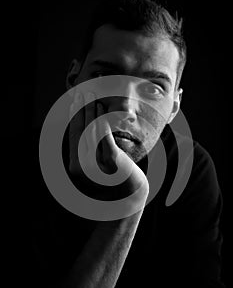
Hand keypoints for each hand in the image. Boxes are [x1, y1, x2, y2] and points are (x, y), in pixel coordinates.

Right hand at [69, 90, 148, 204]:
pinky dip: (101, 119)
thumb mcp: (95, 163)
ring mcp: (95, 163)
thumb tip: (83, 127)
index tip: (73, 104)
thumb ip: (87, 149)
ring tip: (92, 97)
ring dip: (90, 111)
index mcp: (75, 166)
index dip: (73, 118)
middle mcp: (81, 166)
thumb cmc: (113, 178)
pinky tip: (101, 108)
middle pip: (80, 130)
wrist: (130, 194)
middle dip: (80, 110)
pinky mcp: (111, 160)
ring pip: (91, 130)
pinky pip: (104, 135)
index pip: (73, 136)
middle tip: (81, 94)